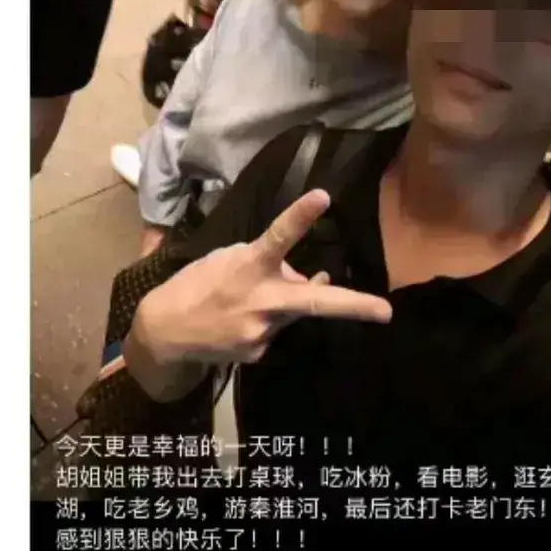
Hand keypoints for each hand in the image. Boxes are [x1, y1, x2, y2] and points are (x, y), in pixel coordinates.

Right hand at [129, 188, 391, 371]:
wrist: (164, 333)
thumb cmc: (196, 284)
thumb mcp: (227, 260)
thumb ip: (269, 263)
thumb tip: (307, 278)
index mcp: (247, 268)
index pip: (278, 237)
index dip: (300, 216)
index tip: (322, 196)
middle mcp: (259, 302)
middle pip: (312, 303)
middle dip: (354, 306)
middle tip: (386, 312)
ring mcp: (261, 332)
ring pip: (293, 313)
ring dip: (287, 301)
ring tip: (253, 296)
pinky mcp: (259, 353)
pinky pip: (277, 330)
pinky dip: (269, 319)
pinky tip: (243, 318)